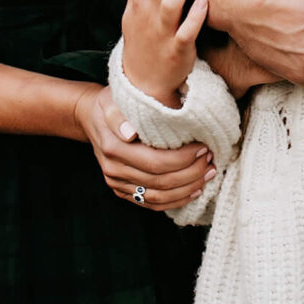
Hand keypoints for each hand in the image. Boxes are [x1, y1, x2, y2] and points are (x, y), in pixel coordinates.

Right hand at [73, 85, 213, 211]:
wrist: (92, 117)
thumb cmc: (111, 103)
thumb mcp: (111, 100)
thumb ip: (119, 115)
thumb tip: (129, 132)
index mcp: (113, 148)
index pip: (154, 162)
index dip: (183, 159)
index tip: (203, 147)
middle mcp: (114, 170)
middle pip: (160, 181)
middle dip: (191, 173)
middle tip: (211, 160)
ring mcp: (118, 184)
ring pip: (158, 197)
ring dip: (187, 189)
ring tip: (209, 174)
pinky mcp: (123, 191)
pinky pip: (152, 203)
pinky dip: (176, 200)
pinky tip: (194, 190)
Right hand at [121, 0, 208, 105]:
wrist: (143, 83)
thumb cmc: (143, 43)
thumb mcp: (132, 17)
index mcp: (137, 5)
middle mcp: (147, 17)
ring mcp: (162, 34)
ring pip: (171, 3)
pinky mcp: (177, 51)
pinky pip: (186, 32)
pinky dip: (195, 16)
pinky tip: (204, 2)